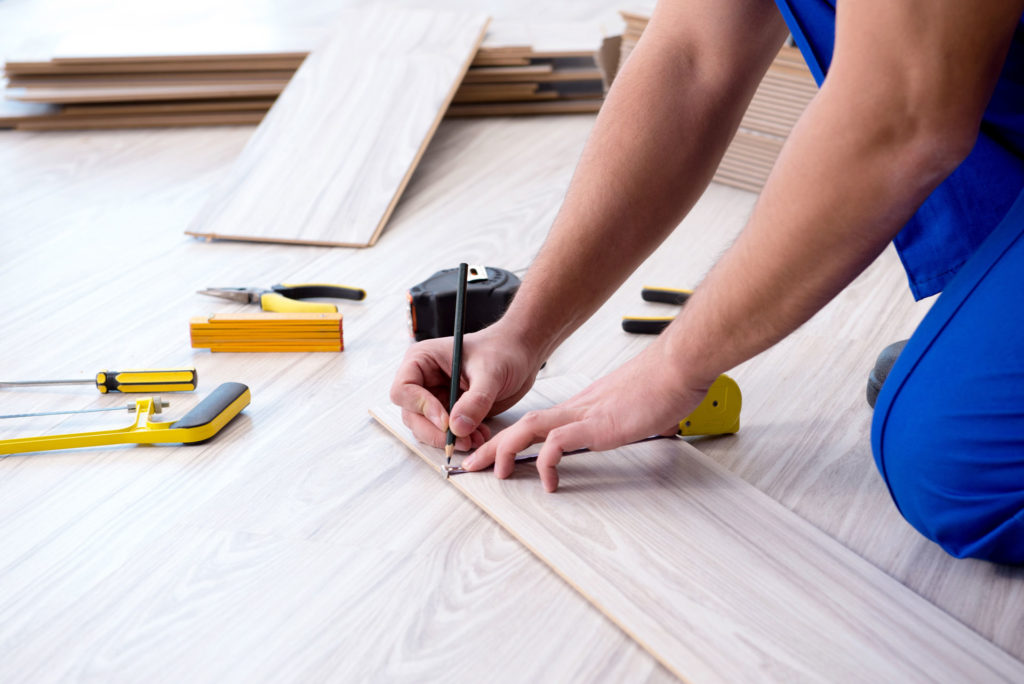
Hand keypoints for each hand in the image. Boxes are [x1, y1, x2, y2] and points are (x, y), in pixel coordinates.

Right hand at [389, 323, 543, 451]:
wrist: (521, 354)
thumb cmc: (503, 350)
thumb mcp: (491, 373)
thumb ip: (474, 401)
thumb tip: (456, 428)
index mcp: (423, 360)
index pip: (403, 390)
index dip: (421, 408)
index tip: (446, 421)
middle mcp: (424, 380)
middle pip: (412, 415)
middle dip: (435, 432)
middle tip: (459, 441)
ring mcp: (435, 397)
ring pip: (427, 428)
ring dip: (449, 439)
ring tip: (475, 439)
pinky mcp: (450, 411)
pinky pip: (446, 432)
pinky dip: (460, 438)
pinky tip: (480, 436)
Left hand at [461, 339, 710, 491]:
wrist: (680, 365)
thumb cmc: (667, 383)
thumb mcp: (640, 409)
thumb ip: (633, 419)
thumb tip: (646, 428)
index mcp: (585, 405)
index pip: (538, 421)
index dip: (512, 437)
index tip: (497, 454)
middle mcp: (578, 407)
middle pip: (522, 423)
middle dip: (492, 445)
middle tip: (471, 465)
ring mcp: (586, 414)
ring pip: (529, 428)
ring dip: (505, 449)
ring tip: (495, 474)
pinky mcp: (597, 425)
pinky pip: (558, 444)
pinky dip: (545, 462)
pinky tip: (548, 481)